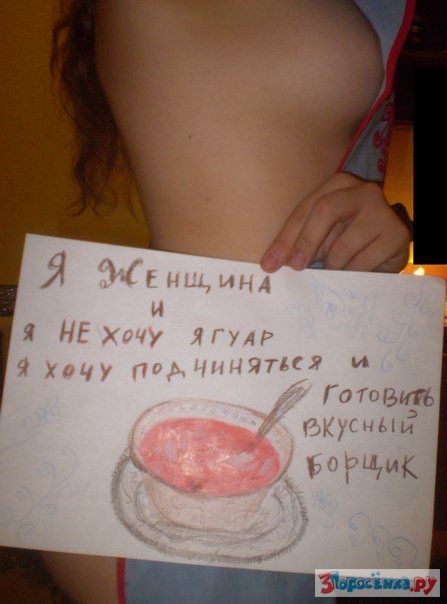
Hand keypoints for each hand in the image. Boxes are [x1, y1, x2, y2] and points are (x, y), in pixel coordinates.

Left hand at [260, 172, 410, 273]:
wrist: (390, 245)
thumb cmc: (350, 237)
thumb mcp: (324, 233)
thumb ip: (302, 240)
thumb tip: (273, 262)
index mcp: (339, 184)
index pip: (305, 209)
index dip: (285, 238)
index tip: (270, 263)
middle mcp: (363, 192)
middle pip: (324, 212)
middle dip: (304, 243)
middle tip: (295, 267)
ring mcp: (382, 212)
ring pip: (342, 246)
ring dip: (329, 266)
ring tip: (330, 272)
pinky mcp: (396, 236)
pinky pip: (361, 263)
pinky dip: (349, 274)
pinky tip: (349, 275)